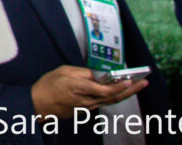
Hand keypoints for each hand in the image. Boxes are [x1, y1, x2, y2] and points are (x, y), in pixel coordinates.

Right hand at [30, 66, 144, 116]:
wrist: (38, 105)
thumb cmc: (48, 85)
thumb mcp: (63, 71)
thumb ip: (82, 72)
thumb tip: (96, 75)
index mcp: (80, 88)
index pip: (105, 90)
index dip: (119, 86)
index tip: (129, 81)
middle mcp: (87, 100)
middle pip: (113, 97)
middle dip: (130, 90)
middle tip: (143, 82)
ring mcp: (87, 107)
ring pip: (110, 101)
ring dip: (125, 93)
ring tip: (137, 86)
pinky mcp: (86, 110)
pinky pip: (103, 102)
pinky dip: (114, 96)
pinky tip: (120, 90)